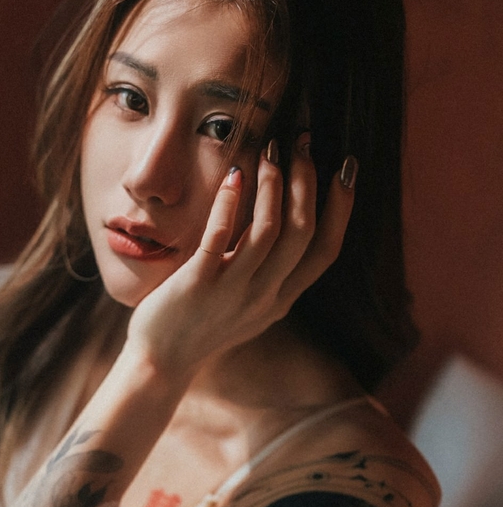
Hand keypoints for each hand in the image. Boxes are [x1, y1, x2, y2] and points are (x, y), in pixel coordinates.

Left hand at [126, 140, 356, 379]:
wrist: (160, 362)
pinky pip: (220, 237)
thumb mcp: (248, 305)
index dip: (342, 206)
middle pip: (303, 232)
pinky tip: (233, 176)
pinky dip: (230, 203)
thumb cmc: (201, 325)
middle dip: (307, 182)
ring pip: (268, 231)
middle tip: (302, 144)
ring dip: (273, 186)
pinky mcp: (198, 285)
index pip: (327, 250)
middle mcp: (264, 297)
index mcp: (281, 299)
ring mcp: (232, 292)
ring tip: (269, 153)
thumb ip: (270, 274)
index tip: (346, 167)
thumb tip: (283, 224)